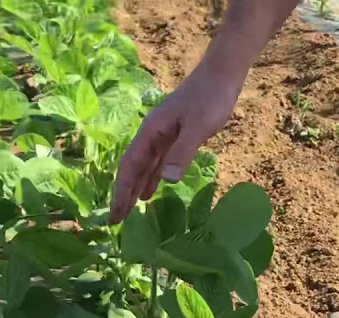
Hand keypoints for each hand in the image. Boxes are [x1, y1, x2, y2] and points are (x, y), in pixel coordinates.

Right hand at [109, 67, 242, 222]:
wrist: (221, 75)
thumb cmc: (210, 98)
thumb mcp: (198, 125)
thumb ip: (183, 151)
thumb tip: (167, 180)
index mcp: (150, 132)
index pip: (130, 165)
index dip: (122, 190)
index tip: (116, 213)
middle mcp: (152, 135)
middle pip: (132, 168)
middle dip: (123, 193)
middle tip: (116, 220)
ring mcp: (163, 136)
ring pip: (144, 167)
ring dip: (135, 188)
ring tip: (128, 211)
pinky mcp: (175, 137)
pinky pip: (157, 162)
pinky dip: (151, 178)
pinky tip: (149, 192)